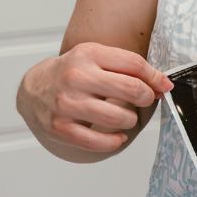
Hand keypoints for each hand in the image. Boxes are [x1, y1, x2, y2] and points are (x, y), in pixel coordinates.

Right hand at [17, 42, 171, 153]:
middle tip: (144, 100)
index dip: (155, 78)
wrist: (34, 89)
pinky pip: (98, 142)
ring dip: (130, 120)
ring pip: (118, 117)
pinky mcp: (60, 127)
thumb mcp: (96, 58)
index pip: (134, 64)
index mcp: (88, 54)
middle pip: (131, 89)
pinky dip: (115, 141)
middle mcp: (76, 77)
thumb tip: (162, 84)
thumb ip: (128, 67)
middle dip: (146, 98)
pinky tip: (117, 136)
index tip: (162, 86)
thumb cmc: (71, 72)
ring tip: (126, 118)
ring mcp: (67, 103)